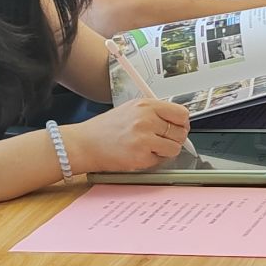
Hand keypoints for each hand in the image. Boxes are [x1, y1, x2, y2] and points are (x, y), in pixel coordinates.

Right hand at [64, 98, 189, 172]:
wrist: (83, 144)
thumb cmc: (105, 129)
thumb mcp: (130, 110)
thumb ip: (154, 113)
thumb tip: (177, 121)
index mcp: (146, 105)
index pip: (181, 113)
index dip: (181, 123)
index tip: (177, 127)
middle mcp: (147, 119)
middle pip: (181, 132)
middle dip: (175, 138)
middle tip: (161, 140)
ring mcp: (144, 138)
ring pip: (175, 148)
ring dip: (166, 151)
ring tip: (149, 148)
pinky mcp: (141, 156)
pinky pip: (161, 160)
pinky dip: (153, 160)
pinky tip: (139, 154)